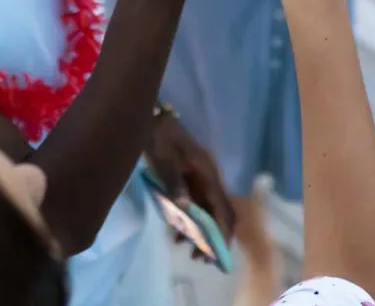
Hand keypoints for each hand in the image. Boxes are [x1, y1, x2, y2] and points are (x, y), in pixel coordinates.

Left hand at [145, 111, 236, 246]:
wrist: (153, 117)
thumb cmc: (159, 136)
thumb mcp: (164, 159)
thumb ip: (174, 183)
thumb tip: (186, 209)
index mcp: (208, 173)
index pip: (221, 207)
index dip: (221, 231)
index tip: (216, 253)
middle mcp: (208, 178)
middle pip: (219, 211)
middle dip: (213, 237)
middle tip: (200, 258)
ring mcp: (200, 179)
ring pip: (208, 210)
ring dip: (201, 231)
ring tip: (187, 250)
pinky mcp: (190, 179)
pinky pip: (196, 205)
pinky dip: (191, 221)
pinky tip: (177, 233)